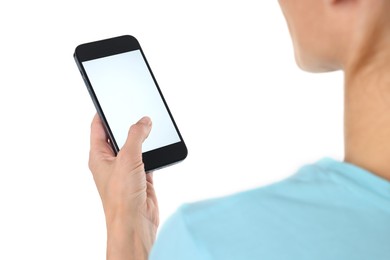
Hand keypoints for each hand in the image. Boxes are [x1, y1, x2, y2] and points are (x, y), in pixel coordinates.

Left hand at [88, 114, 158, 259]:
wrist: (135, 223)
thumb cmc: (122, 197)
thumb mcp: (127, 158)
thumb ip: (136, 136)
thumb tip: (144, 121)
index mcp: (99, 156)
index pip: (97, 127)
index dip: (103, 112)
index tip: (111, 100)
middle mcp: (111, 161)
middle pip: (118, 135)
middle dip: (127, 123)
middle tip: (137, 110)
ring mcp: (126, 169)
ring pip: (134, 146)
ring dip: (143, 137)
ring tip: (151, 125)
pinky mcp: (141, 176)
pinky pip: (147, 157)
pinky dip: (153, 150)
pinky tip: (159, 144)